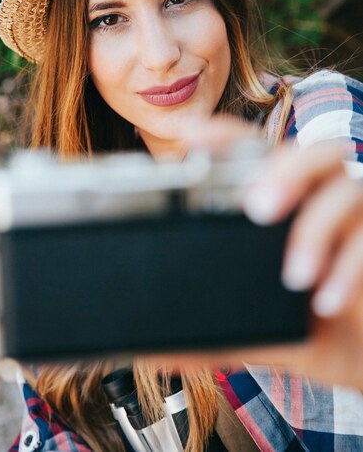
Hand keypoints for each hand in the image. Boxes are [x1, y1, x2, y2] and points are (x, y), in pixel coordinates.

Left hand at [176, 115, 362, 388]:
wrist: (362, 360)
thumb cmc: (306, 330)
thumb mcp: (254, 327)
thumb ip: (211, 333)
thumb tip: (153, 351)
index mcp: (287, 202)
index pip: (257, 153)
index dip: (226, 136)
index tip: (189, 135)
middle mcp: (322, 199)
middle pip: (313, 153)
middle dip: (285, 171)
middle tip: (257, 207)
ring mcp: (356, 219)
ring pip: (347, 190)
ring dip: (316, 229)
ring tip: (294, 275)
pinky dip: (347, 269)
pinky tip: (325, 302)